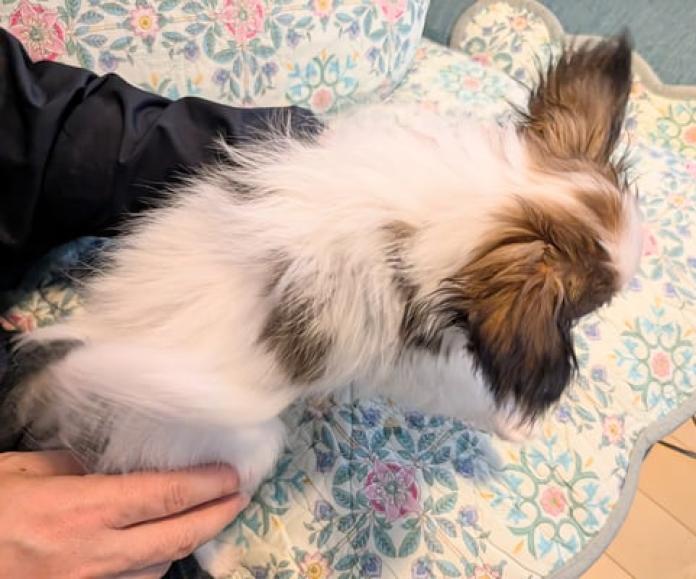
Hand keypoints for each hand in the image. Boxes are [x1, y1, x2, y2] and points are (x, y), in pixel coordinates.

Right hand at [0, 450, 247, 577]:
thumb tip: (120, 461)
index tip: (232, 472)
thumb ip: (75, 465)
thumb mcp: (21, 473)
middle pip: (178, 536)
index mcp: (82, 512)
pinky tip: (158, 549)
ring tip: (207, 516)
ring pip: (160, 568)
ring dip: (187, 541)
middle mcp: (95, 555)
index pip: (166, 496)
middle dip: (218, 514)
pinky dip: (153, 567)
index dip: (208, 484)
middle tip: (240, 495)